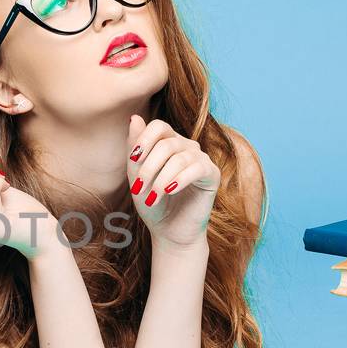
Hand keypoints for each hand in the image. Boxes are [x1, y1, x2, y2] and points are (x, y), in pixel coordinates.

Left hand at [125, 115, 218, 250]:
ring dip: (160, 179)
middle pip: (166, 143)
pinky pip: (196, 168)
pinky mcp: (212, 174)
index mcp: (168, 142)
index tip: (133, 160)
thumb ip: (135, 148)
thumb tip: (134, 117)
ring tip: (152, 197)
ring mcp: (201, 158)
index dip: (144, 139)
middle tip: (138, 188)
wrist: (169, 230)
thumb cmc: (152, 202)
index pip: (158, 126)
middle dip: (149, 167)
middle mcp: (186, 146)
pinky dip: (179, 180)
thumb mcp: (136, 175)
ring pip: (179, 158)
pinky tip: (169, 191)